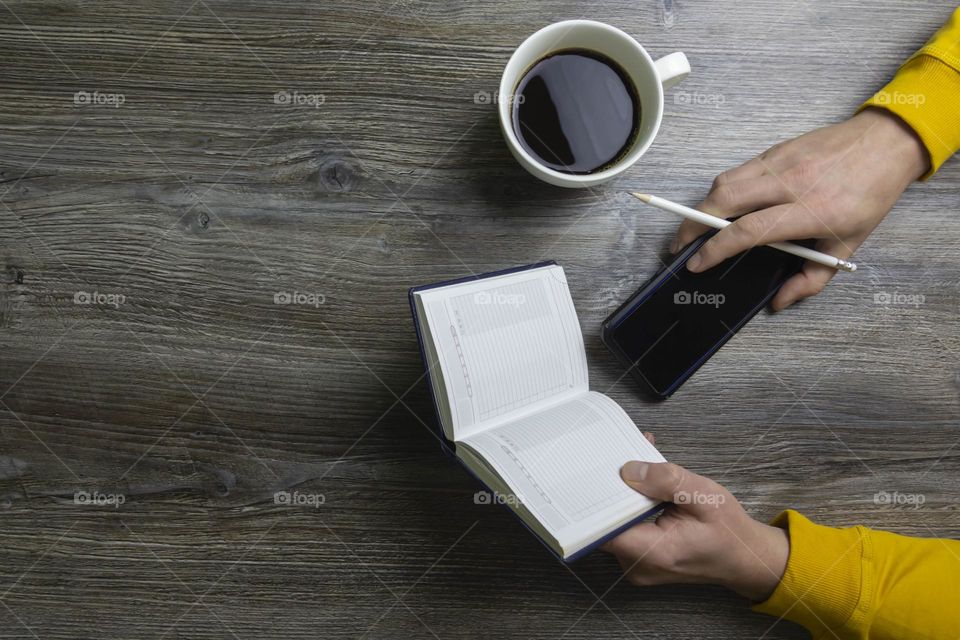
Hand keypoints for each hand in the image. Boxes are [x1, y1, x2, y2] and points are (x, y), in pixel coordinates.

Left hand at [602, 433, 788, 600]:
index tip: (592, 473)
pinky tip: (643, 481)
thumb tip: (629, 470)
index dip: (595, 500)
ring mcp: (635, 563)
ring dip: (623, 493)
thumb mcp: (704, 496)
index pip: (602, 529)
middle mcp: (636, 564)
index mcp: (652, 553)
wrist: (744, 557)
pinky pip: (624, 526)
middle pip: (605, 522)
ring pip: (614, 522)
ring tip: (635, 462)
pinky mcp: (638, 556)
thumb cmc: (729, 531)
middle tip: (617, 454)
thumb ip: (666, 481)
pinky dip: (631, 503)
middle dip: (612, 488)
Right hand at [673, 107, 929, 309]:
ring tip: (695, 228)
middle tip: (680, 246)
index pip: (749, 231)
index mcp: (811, 212)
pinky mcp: (775, 149)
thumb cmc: (870, 196)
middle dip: (692, 225)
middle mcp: (791, 184)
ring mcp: (780, 162)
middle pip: (724, 200)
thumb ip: (812, 280)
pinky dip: (722, 190)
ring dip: (703, 206)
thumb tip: (779, 301)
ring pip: (725, 182)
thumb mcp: (849, 246)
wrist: (885, 143)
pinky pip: (738, 170)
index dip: (716, 250)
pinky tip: (720, 206)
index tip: (697, 264)